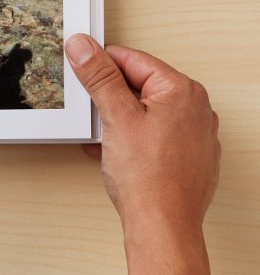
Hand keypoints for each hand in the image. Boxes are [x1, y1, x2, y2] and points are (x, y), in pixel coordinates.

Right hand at [65, 35, 219, 229]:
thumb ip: (99, 77)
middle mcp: (196, 108)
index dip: (99, 65)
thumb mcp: (116, 117)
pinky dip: (132, 137)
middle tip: (94, 112)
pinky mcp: (189, 155)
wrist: (163, 227)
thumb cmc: (148, 179)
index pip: (131, 59)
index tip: (79, 69)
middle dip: (110, 97)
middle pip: (139, 84)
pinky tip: (117, 152)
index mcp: (182, 91)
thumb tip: (83, 47)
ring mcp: (195, 134)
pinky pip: (154, 133)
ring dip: (119, 118)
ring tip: (106, 137)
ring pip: (145, 110)